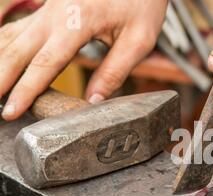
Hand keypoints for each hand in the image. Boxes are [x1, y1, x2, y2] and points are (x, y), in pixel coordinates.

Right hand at [0, 0, 167, 120]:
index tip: (12, 111)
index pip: (46, 62)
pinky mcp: (50, 6)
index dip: (27, 90)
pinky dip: (5, 44)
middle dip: (2, 78)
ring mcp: (49, 7)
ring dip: (0, 62)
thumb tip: (93, 101)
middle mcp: (57, 13)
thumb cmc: (142, 3)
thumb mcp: (139, 39)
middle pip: (19, 49)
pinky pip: (20, 26)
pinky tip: (2, 58)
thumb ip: (115, 70)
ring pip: (13, 35)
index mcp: (79, 21)